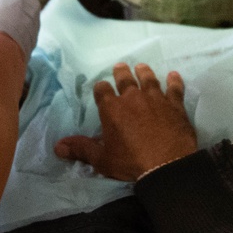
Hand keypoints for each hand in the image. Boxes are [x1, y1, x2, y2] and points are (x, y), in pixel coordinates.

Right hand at [54, 62, 196, 181]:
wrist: (167, 165)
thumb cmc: (131, 162)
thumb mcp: (102, 159)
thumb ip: (81, 149)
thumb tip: (57, 147)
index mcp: (112, 109)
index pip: (102, 90)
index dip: (101, 88)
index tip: (101, 88)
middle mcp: (132, 98)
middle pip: (125, 79)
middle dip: (121, 73)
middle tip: (120, 67)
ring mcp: (155, 99)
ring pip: (149, 79)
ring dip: (144, 72)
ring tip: (142, 67)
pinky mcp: (174, 105)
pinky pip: (175, 89)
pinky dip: (174, 81)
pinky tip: (174, 75)